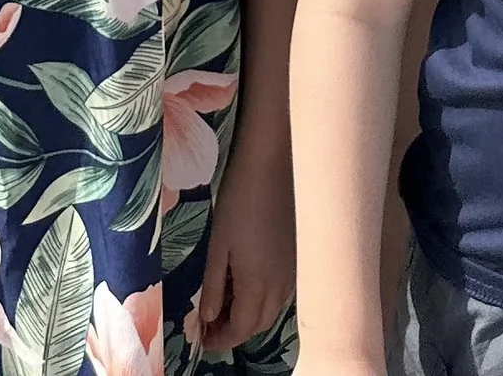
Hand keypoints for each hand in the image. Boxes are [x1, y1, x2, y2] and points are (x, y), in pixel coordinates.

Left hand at [189, 130, 294, 352]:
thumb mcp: (218, 244)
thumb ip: (212, 285)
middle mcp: (281, 285)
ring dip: (249, 314)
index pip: (241, 329)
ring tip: (226, 301)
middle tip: (211, 322)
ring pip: (272, 309)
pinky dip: (263, 298)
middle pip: (258, 324)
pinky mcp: (299, 256)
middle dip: (234, 330)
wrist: (273, 163)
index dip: (220, 339)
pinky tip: (248, 280)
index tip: (203, 339)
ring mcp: (293, 271)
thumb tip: (207, 318)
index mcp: (257, 285)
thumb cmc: (239, 200)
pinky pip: (282, 292)